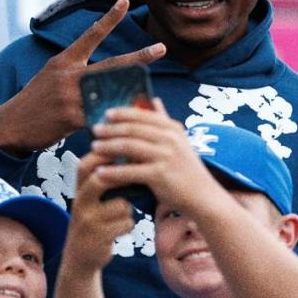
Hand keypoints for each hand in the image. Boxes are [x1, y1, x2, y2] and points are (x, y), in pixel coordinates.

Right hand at [0, 0, 165, 154]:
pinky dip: (114, 121)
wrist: (11, 126)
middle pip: (112, 64)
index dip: (109, 18)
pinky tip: (127, 126)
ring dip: (132, 95)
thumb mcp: (52, 77)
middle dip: (139, 57)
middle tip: (161, 47)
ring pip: (111, 93)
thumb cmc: (36, 101)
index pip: (90, 34)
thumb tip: (107, 74)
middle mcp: (69, 75)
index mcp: (64, 61)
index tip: (125, 0)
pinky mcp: (71, 118)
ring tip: (152, 95)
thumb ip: (78, 73)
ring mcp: (70, 96)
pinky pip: (101, 118)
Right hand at [63, 151, 135, 274]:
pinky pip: (126, 223)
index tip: (126, 152)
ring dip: (128, 209)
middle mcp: (79, 203)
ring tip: (123, 215)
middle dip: (121, 178)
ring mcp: (88, 221)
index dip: (104, 155)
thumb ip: (101, 180)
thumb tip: (129, 155)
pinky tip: (121, 230)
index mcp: (78, 190)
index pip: (85, 165)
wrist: (80, 257)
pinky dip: (128, 225)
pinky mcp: (99, 238)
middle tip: (135, 179)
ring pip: (121, 204)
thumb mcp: (89, 199)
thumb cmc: (93, 220)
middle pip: (100, 180)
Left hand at [89, 100, 218, 214]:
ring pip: (129, 147)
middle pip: (133, 129)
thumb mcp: (180, 141)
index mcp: (173, 128)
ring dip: (108, 146)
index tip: (106, 114)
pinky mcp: (160, 175)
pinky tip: (99, 173)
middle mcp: (170, 139)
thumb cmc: (187, 170)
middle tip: (95, 130)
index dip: (123, 113)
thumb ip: (165, 120)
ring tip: (94, 148)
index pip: (143, 115)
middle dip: (111, 129)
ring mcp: (166, 156)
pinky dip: (113, 172)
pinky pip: (130, 171)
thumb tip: (155, 100)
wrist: (203, 197)